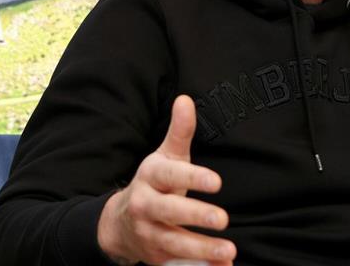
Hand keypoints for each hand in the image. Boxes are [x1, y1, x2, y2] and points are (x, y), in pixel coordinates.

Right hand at [97, 95, 236, 265]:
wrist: (120, 223)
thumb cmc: (153, 184)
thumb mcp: (164, 157)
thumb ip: (179, 131)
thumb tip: (186, 99)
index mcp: (150, 177)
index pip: (170, 176)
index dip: (192, 177)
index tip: (216, 181)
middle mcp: (145, 205)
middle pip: (170, 211)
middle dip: (196, 216)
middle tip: (223, 218)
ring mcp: (149, 233)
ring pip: (174, 242)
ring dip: (202, 248)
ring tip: (229, 250)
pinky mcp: (156, 255)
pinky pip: (179, 262)